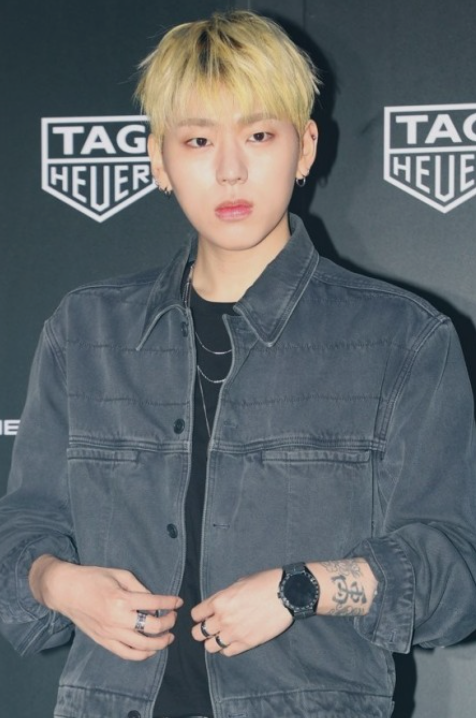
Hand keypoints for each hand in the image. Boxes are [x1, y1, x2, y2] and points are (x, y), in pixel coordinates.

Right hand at [29, 556, 182, 660]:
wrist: (66, 591)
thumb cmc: (93, 578)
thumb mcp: (119, 574)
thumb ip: (139, 587)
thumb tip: (154, 602)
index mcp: (122, 599)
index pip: (155, 603)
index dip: (170, 602)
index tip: (179, 602)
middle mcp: (118, 619)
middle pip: (153, 628)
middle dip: (169, 623)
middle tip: (173, 618)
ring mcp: (110, 633)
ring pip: (142, 646)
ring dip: (160, 643)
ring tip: (168, 637)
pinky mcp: (104, 642)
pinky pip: (126, 653)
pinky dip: (142, 654)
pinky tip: (150, 649)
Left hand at [191, 568, 291, 656]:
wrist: (286, 593)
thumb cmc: (264, 583)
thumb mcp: (239, 583)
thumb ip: (224, 596)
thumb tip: (219, 605)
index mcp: (219, 601)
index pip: (196, 614)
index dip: (199, 615)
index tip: (204, 615)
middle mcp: (223, 619)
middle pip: (198, 633)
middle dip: (201, 630)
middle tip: (210, 628)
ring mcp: (234, 633)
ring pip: (210, 647)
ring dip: (213, 641)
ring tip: (221, 636)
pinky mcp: (247, 643)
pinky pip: (227, 652)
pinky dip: (226, 648)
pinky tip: (232, 641)